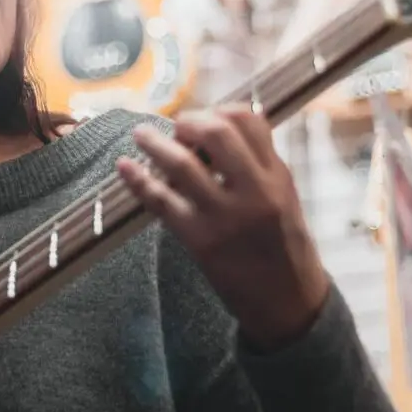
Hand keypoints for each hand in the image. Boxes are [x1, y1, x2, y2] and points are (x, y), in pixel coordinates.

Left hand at [117, 105, 329, 349]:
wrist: (287, 302)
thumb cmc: (283, 246)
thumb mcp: (284, 197)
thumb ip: (259, 163)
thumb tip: (224, 124)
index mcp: (276, 177)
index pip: (250, 122)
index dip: (221, 110)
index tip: (205, 117)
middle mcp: (253, 192)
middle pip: (217, 133)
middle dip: (190, 121)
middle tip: (177, 126)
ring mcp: (224, 216)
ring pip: (182, 164)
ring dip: (155, 143)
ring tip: (141, 134)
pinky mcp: (199, 239)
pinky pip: (161, 201)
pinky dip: (138, 180)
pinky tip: (124, 166)